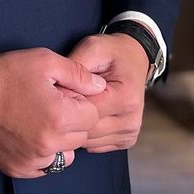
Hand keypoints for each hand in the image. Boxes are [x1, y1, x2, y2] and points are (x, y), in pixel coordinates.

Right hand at [0, 48, 105, 177]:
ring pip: (65, 155)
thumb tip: (100, 87)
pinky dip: (42, 154)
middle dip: (72, 121)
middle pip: (81, 137)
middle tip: (50, 104)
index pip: (92, 116)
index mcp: (60, 118)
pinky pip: (44, 167)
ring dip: (59, 140)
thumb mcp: (44, 61)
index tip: (64, 93)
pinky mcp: (17, 169)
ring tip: (39, 120)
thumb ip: (78, 74)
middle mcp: (49, 145)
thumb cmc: (4, 75)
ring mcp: (32, 161)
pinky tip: (28, 134)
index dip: (81, 102)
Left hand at [66, 32, 148, 152]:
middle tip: (63, 99)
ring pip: (89, 142)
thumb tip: (59, 91)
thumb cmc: (111, 53)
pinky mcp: (127, 139)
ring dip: (76, 127)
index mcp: (125, 97)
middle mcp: (132, 118)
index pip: (86, 111)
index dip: (67, 101)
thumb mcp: (93, 48)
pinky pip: (96, 146)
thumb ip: (76, 67)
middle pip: (87, 130)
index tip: (59, 89)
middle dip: (69, 116)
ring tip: (75, 105)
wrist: (134, 59)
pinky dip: (86, 134)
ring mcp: (130, 132)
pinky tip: (85, 117)